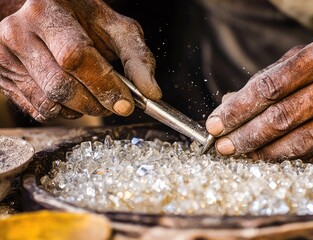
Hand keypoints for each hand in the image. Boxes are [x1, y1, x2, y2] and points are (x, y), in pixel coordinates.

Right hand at [0, 0, 160, 120]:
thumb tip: (152, 93)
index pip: (75, 56)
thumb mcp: (116, 29)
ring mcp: (6, 56)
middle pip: (62, 85)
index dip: (103, 84)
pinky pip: (39, 110)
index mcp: (48, 9)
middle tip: (115, 103)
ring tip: (95, 95)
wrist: (46, 16)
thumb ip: (138, 58)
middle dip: (96, 103)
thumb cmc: (83, 20)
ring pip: (50, 102)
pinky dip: (65, 112)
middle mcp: (19, 31)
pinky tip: (75, 97)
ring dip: (83, 110)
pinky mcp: (3, 77)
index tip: (125, 103)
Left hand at [206, 31, 312, 161]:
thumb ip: (269, 77)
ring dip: (263, 152)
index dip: (239, 109)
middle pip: (281, 120)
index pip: (271, 88)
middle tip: (222, 146)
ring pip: (299, 143)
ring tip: (241, 153)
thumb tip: (232, 103)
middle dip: (245, 136)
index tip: (216, 122)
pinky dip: (291, 156)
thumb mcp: (307, 52)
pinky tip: (272, 154)